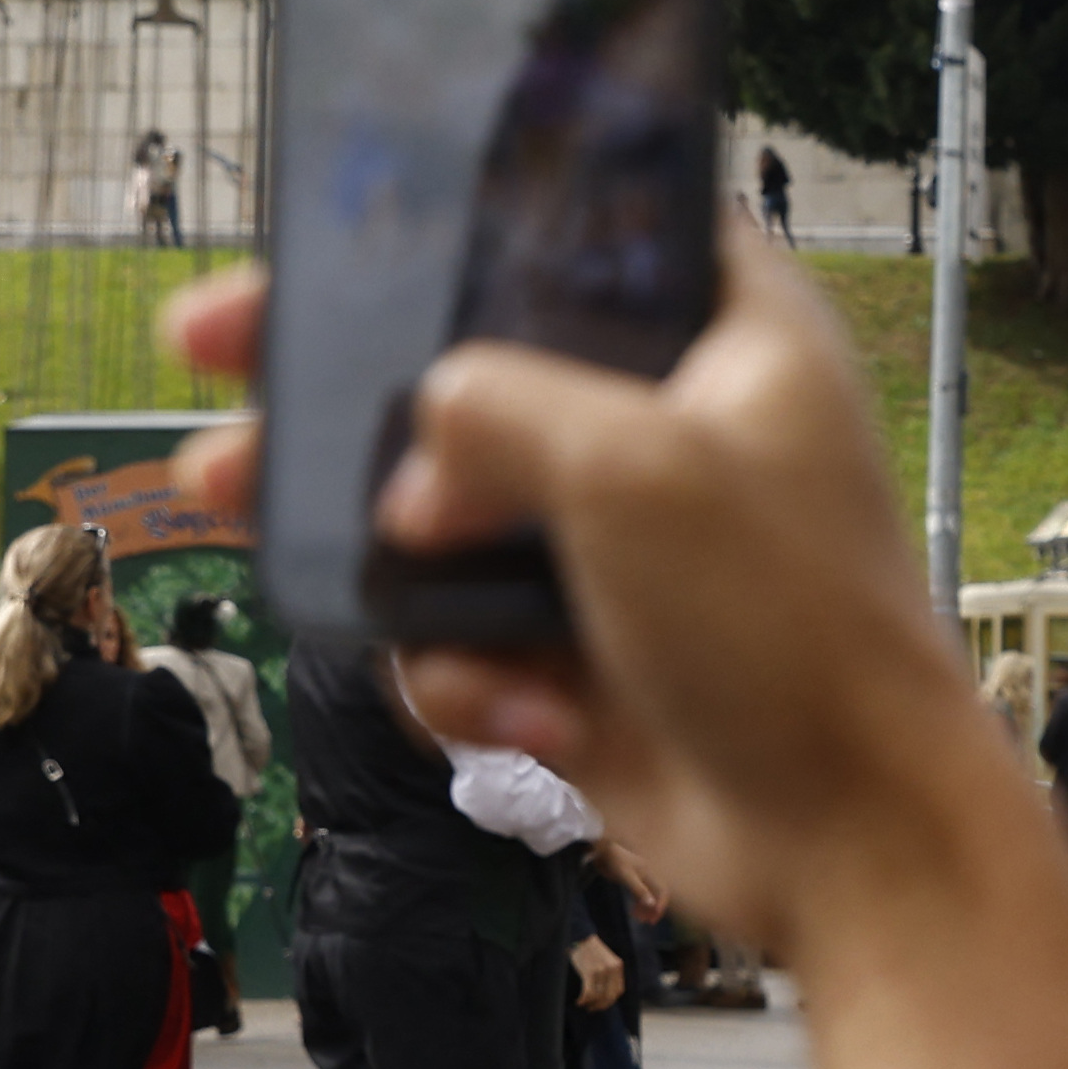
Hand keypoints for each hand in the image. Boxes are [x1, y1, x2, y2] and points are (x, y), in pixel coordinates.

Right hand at [145, 238, 1013, 966]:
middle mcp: (672, 433)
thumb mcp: (637, 467)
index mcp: (728, 339)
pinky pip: (462, 643)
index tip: (344, 230)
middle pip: (473, 373)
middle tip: (214, 347)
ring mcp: (623, 556)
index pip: (585, 233)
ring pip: (443, 515)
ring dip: (365, 540)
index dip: (462, 223)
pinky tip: (516, 713)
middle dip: (342, 379)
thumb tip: (419, 442)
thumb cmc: (791, 630)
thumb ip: (500, 406)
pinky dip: (463, 679)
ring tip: (238, 509)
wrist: (853, 845)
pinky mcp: (584, 664)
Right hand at [567, 938, 625, 1009]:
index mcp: (618, 966)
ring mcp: (602, 971)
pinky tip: (579, 1002)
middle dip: (601, 1006)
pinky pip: (588, 993)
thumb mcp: (606, 959)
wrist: (580, 937)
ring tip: (584, 1005)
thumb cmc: (591, 950)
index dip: (610, 1001)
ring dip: (591, 1004)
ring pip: (598, 996)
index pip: (618, 991)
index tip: (601, 1005)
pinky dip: (583, 1000)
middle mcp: (612, 969)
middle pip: (610, 996)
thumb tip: (605, 993)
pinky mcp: (590, 972)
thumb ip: (609, 972)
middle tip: (592, 1009)